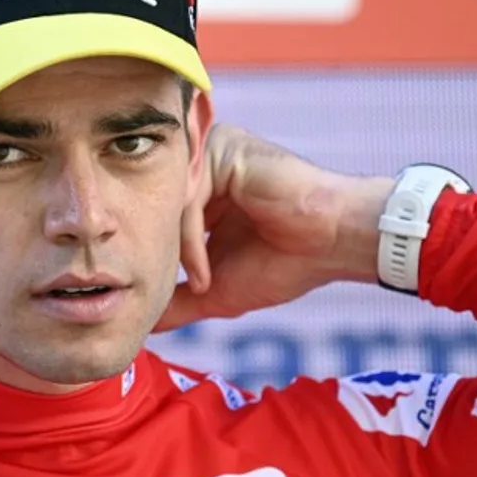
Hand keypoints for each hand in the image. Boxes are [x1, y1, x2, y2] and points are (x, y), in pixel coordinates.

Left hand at [155, 125, 394, 330]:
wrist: (333, 243)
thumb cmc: (286, 263)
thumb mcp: (218, 290)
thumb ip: (179, 303)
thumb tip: (143, 326)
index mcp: (202, 190)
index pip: (154, 217)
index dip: (157, 259)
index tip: (163, 295)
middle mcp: (202, 165)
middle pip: (154, 209)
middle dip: (161, 256)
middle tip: (166, 291)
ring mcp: (211, 153)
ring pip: (167, 206)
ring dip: (179, 255)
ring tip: (202, 285)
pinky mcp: (222, 150)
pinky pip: (188, 198)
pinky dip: (191, 242)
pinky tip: (206, 272)